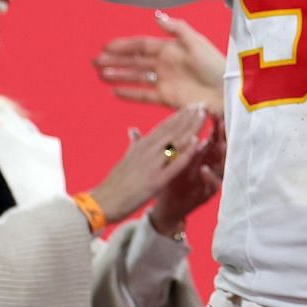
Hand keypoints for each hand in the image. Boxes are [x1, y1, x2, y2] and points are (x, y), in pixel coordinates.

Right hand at [87, 104, 209, 223]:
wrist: (103, 202)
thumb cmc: (114, 183)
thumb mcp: (125, 159)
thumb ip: (133, 144)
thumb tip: (133, 130)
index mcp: (141, 146)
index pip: (163, 127)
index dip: (178, 116)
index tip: (191, 106)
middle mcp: (147, 152)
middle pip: (171, 130)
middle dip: (188, 117)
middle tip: (203, 104)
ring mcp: (152, 165)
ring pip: (175, 142)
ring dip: (191, 128)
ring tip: (204, 115)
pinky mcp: (155, 181)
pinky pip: (174, 164)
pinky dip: (186, 152)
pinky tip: (198, 142)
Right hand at [94, 12, 228, 111]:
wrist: (226, 92)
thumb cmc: (215, 65)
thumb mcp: (197, 42)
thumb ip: (177, 29)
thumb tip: (156, 16)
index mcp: (171, 48)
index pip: (141, 45)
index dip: (123, 45)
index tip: (105, 46)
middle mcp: (165, 64)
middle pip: (134, 61)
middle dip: (115, 60)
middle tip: (94, 61)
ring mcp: (165, 81)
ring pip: (136, 77)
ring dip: (118, 75)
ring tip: (100, 74)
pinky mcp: (167, 98)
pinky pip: (144, 94)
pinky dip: (130, 93)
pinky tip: (115, 91)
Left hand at [150, 111, 225, 236]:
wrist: (167, 207)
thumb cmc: (170, 182)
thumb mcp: (170, 159)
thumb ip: (171, 142)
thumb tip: (169, 123)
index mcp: (200, 156)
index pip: (209, 135)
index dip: (211, 122)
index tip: (209, 108)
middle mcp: (209, 165)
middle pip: (220, 146)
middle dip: (221, 134)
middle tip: (222, 120)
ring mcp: (210, 179)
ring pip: (222, 165)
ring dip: (221, 154)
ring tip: (219, 142)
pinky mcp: (207, 194)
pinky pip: (213, 185)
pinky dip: (210, 177)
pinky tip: (204, 168)